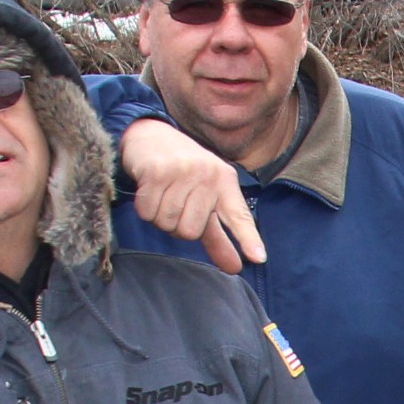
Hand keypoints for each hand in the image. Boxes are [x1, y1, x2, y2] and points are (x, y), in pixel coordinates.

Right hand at [121, 117, 266, 273]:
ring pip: (167, 224)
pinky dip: (145, 209)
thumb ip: (219, 236)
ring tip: (163, 195)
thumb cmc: (183, 172)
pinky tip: (149, 190)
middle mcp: (207, 175)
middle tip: (176, 202)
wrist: (150, 135)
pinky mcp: (156, 172)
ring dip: (160, 217)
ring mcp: (182, 172)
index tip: (258, 258)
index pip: (238, 215)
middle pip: (190, 232)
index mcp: (224, 182)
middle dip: (178, 225)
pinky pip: (148, 213)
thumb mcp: (206, 198)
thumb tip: (234, 268)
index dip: (248, 238)